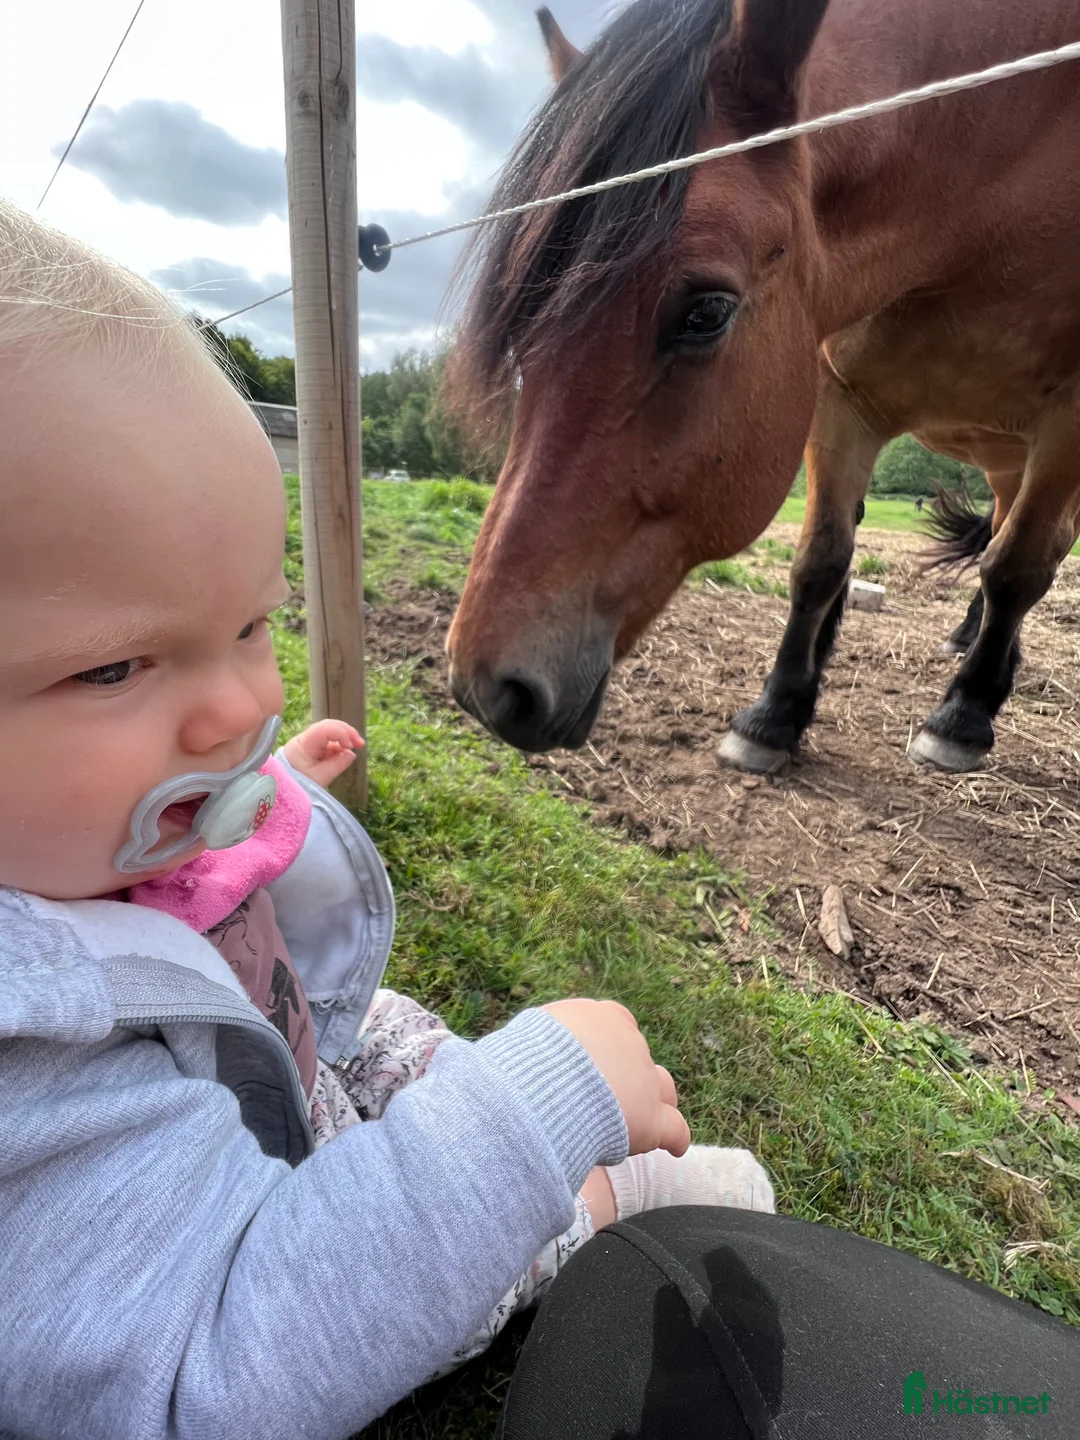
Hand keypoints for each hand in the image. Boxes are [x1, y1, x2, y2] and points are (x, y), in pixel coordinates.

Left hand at [283, 719, 363, 788]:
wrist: (284, 792)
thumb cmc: (300, 786)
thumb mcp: (320, 778)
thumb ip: (337, 764)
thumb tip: (351, 753)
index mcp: (302, 745)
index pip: (324, 730)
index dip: (341, 733)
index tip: (352, 746)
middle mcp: (304, 739)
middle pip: (328, 726)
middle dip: (346, 732)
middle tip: (360, 744)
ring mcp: (308, 741)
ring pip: (329, 731)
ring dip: (344, 736)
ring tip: (356, 746)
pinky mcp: (312, 746)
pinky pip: (328, 740)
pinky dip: (339, 743)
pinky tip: (346, 751)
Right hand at [540, 999, 689, 1157]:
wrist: (547, 1080)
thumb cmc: (529, 1057)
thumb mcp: (534, 1032)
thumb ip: (545, 1041)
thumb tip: (532, 1055)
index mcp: (602, 1017)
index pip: (616, 1022)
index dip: (609, 1043)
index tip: (596, 1058)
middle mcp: (629, 1042)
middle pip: (636, 1055)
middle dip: (627, 1071)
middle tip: (606, 1093)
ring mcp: (644, 1079)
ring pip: (662, 1087)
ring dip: (656, 1099)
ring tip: (648, 1113)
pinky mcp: (651, 1117)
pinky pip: (674, 1129)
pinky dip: (675, 1139)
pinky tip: (674, 1149)